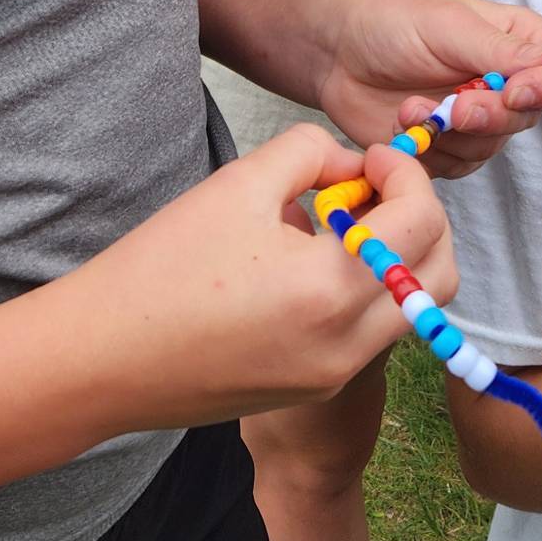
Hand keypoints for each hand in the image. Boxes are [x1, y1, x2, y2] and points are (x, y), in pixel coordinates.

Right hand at [72, 130, 456, 424]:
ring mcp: (333, 374)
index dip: (405, 174)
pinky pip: (369, 332)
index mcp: (332, 290)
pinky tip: (309, 261)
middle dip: (421, 219)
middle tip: (373, 188)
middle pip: (439, 275)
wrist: (102, 359)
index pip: (421, 221)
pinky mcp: (312, 387)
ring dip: (396, 257)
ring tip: (339, 223)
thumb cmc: (162, 268)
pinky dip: (364, 289)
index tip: (370, 156)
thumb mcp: (240, 184)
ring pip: (410, 309)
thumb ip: (311, 152)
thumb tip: (349, 165)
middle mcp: (347, 344)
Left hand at [313, 0, 541, 176]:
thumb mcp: (448, 24)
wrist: (336, 53)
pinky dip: (430, 150)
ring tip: (411, 107)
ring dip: (449, 133)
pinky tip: (404, 125)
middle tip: (453, 106)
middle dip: (488, 116)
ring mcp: (477, 120)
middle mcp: (505, 83)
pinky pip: (457, 167)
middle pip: (528, 117)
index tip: (514, 93)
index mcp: (517, 41)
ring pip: (492, 147)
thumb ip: (500, 51)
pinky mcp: (448, 149)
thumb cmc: (391, 23)